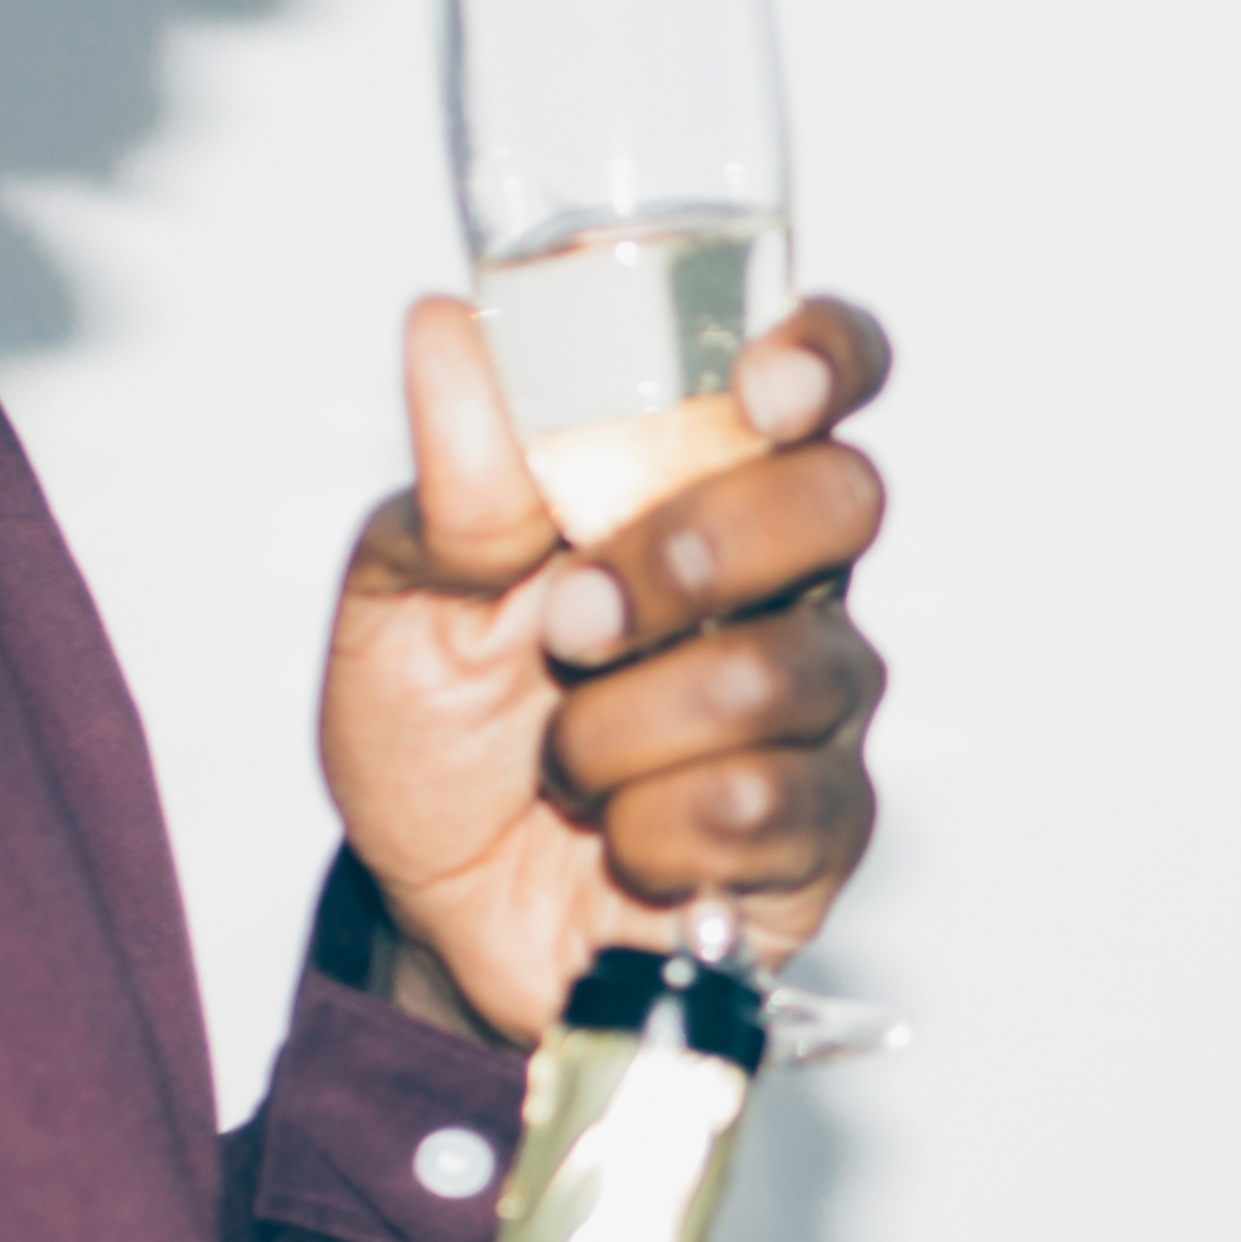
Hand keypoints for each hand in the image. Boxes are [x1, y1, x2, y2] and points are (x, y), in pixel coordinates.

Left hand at [321, 296, 888, 1038]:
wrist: (437, 913)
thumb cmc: (437, 732)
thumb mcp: (402, 598)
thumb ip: (451, 484)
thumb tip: (447, 328)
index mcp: (696, 480)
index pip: (820, 371)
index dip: (823, 353)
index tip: (764, 385)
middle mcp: (787, 574)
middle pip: (839, 501)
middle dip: (688, 557)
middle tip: (569, 622)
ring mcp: (817, 699)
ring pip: (778, 671)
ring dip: (622, 726)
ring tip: (559, 761)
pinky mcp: (822, 824)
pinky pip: (764, 802)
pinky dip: (650, 826)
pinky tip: (617, 835)